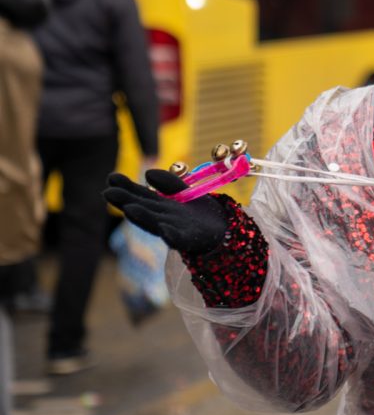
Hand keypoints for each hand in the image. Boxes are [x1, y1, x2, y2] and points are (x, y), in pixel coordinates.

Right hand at [104, 169, 230, 255]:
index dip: (126, 187)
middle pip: (143, 209)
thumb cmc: (199, 212)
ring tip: (130, 209)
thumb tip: (148, 173)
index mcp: (161, 206)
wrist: (224, 229)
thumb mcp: (183, 192)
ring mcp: (175, 230)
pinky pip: (180, 239)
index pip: (140, 196)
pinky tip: (165, 232)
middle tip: (108, 193)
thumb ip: (168, 183)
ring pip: (156, 224)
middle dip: (126, 201)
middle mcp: (163, 218)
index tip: (111, 177)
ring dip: (143, 217)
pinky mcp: (190, 241)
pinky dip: (172, 236)